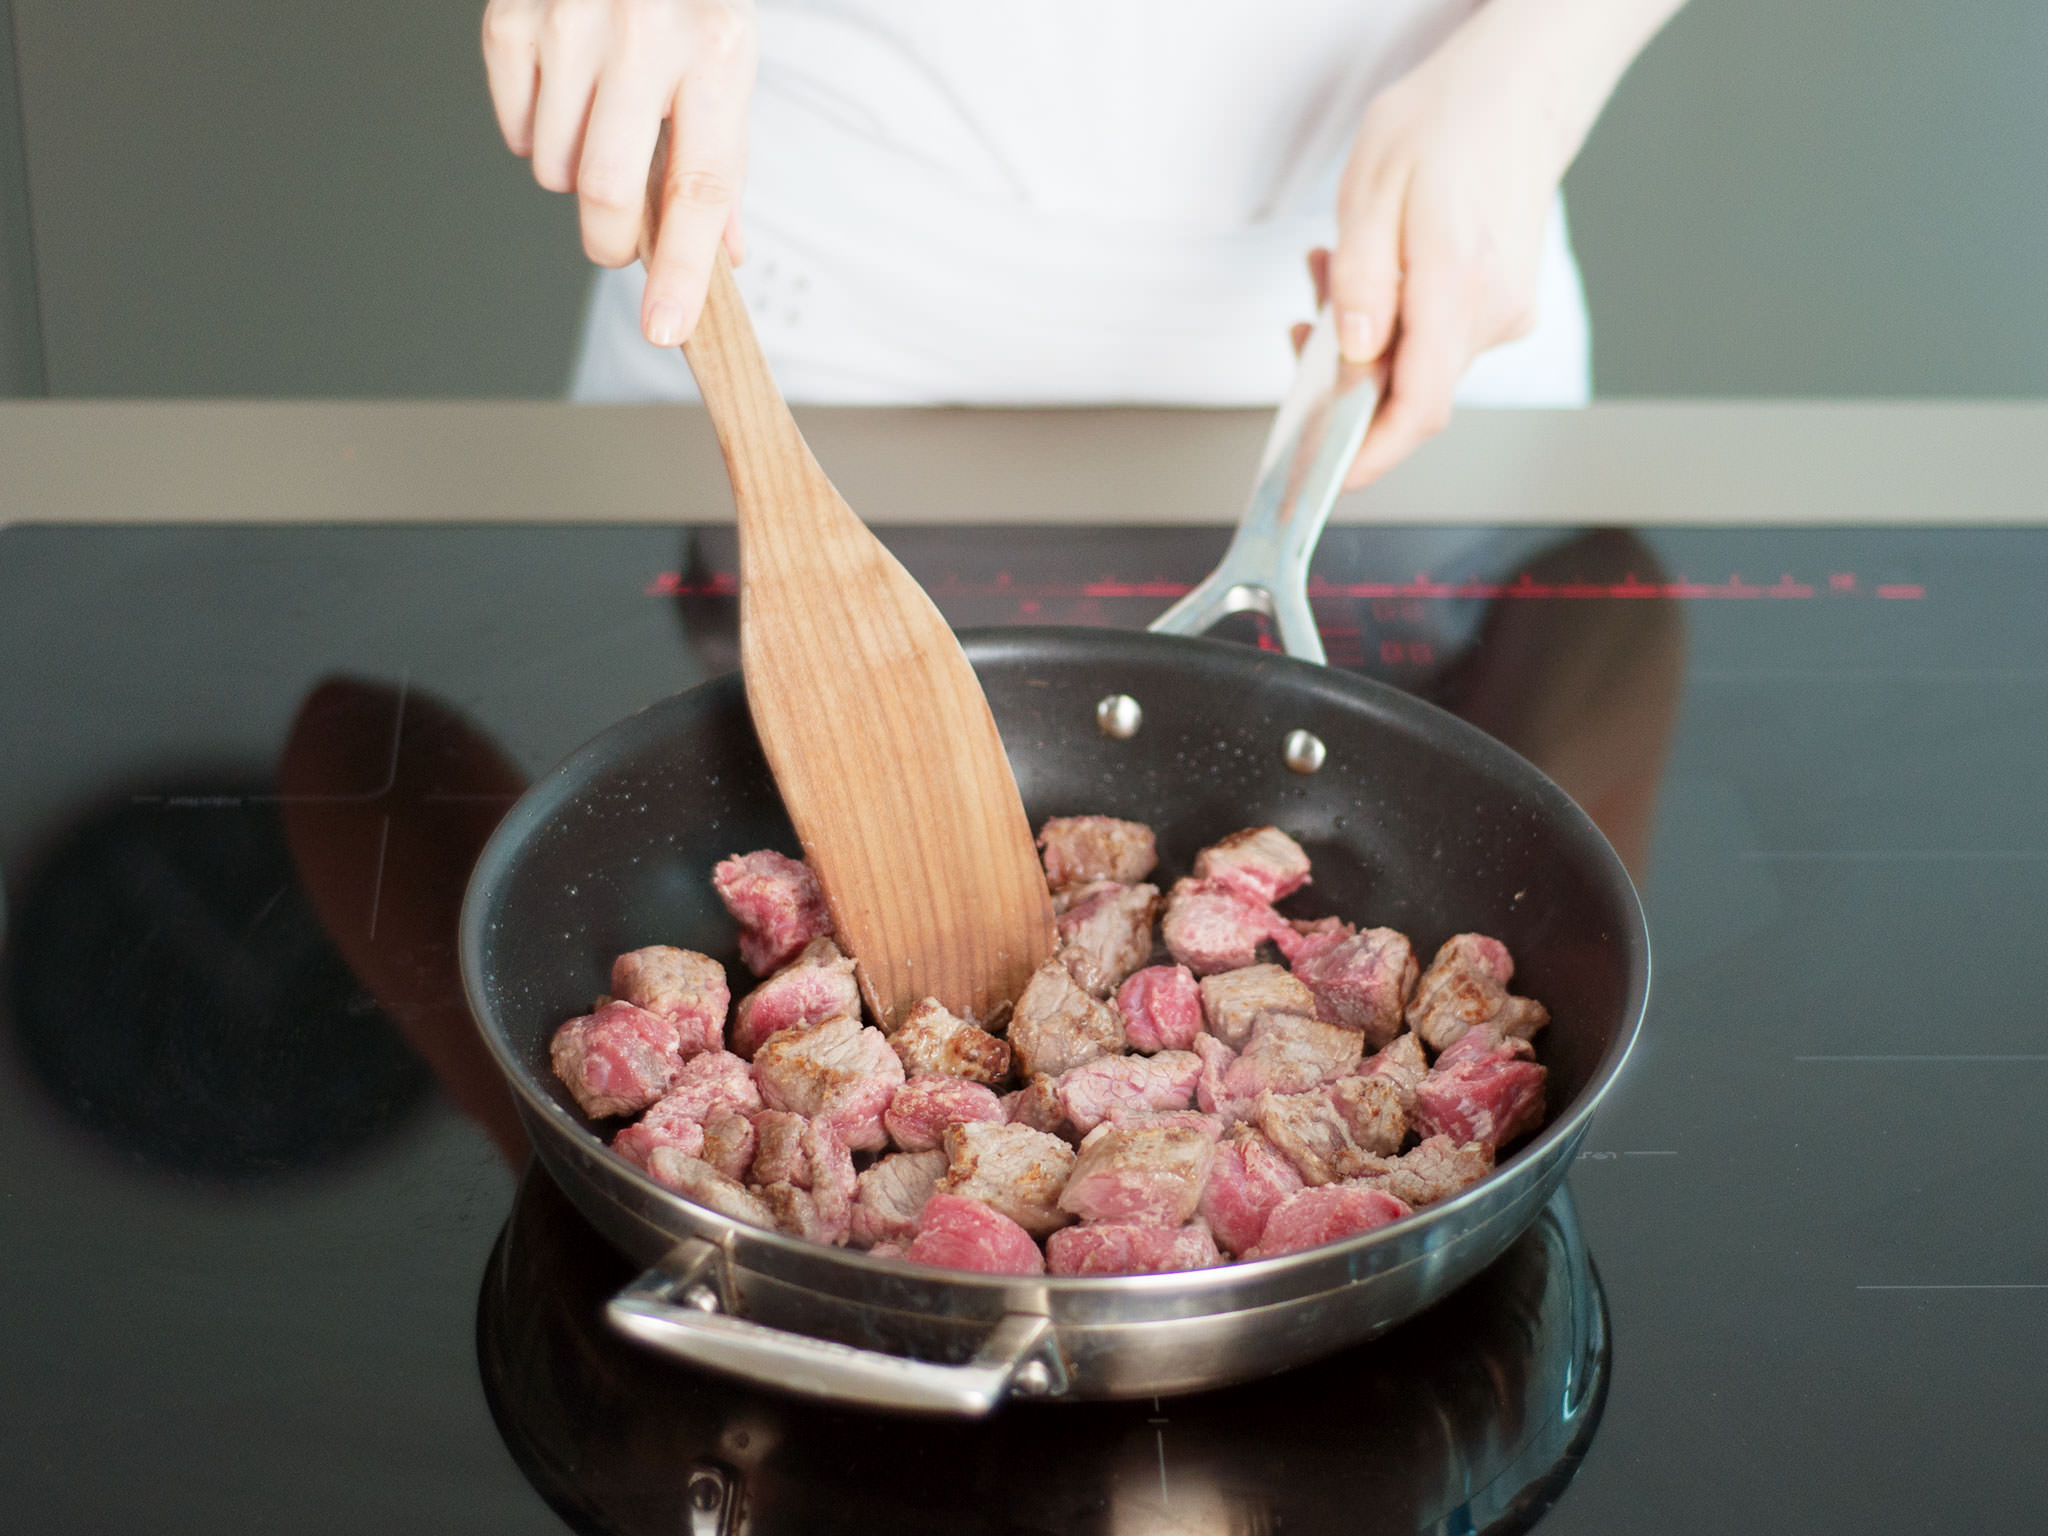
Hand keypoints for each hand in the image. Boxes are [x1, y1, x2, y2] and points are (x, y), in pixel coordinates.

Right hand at [482, 0, 756, 346]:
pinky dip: (537, 132)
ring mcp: (569, 19)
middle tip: (618, 243)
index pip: (698, 189)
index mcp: (717, 52)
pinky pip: (515, 124)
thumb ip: (723, 164)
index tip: (666, 329)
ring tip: (602, 125)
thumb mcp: (728, 64)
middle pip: (607, 190)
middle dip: (610, 240)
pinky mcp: (513, 13)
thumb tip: (722, 257)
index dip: (681, 270)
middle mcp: (644, 33)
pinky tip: (566, 95)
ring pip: (555, 166)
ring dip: (576, 174)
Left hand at [1313, 0, 1684, 487]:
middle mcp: (1490, 313)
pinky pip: (1435, 336)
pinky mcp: (1500, 306)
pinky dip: (1392, 318)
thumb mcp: (1373, 191)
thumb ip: (1361, 282)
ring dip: (1363, 335)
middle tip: (1306, 317)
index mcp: (1457, 287)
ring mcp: (1502, 314)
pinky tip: (1373, 270)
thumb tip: (1353, 354)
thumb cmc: (1448, 121)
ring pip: (1416, 362)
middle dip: (1343, 372)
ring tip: (1332, 267)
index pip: (1417, 408)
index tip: (1327, 477)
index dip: (1369, 455)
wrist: (1521, 87)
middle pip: (1406, 390)